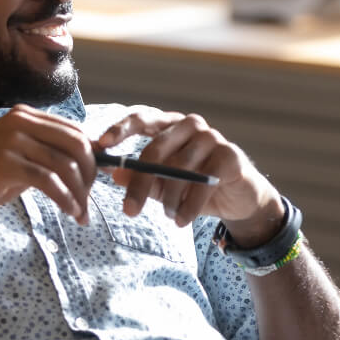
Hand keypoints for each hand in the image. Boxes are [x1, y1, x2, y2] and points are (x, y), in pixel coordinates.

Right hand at [0, 105, 96, 226]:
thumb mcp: (20, 159)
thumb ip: (48, 155)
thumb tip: (89, 163)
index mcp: (25, 115)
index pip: (74, 130)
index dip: (91, 157)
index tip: (94, 182)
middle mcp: (20, 121)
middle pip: (76, 144)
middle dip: (89, 175)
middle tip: (89, 199)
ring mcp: (12, 140)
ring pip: (64, 165)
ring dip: (79, 193)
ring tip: (81, 213)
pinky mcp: (5, 163)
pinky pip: (48, 181)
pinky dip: (64, 198)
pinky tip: (69, 211)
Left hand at [98, 109, 283, 244]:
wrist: (238, 199)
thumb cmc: (196, 187)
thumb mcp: (164, 185)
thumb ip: (142, 177)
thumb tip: (115, 174)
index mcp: (169, 125)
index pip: (142, 118)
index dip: (120, 130)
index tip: (101, 146)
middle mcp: (189, 125)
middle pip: (155, 150)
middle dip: (139, 184)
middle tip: (129, 210)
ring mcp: (211, 137)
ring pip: (178, 170)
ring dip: (168, 200)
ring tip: (168, 216)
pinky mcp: (230, 155)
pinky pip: (202, 183)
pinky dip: (188, 207)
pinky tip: (182, 220)